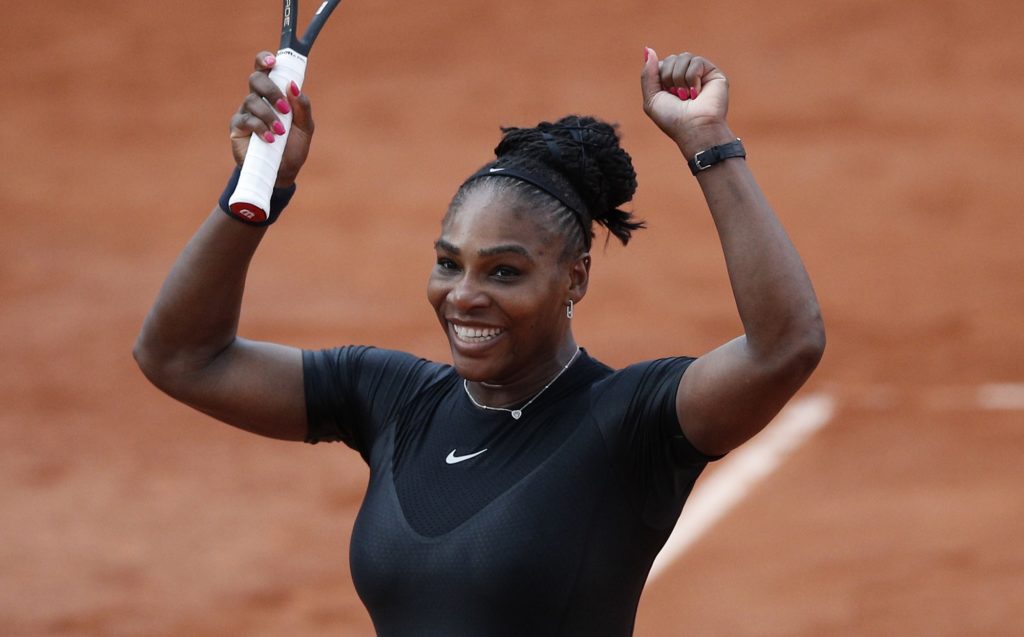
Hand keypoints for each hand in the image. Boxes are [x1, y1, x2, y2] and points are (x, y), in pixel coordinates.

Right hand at [229, 51, 314, 186]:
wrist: (282, 172)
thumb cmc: (293, 148)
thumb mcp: (305, 127)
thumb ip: (302, 106)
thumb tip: (293, 86)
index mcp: (273, 94)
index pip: (265, 69)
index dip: (265, 59)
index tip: (273, 60)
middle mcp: (257, 99)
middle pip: (256, 79)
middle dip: (271, 90)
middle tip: (285, 109)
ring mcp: (245, 112)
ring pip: (252, 100)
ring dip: (269, 115)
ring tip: (280, 132)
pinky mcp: (238, 128)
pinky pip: (246, 120)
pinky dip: (260, 128)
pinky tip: (270, 139)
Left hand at [641, 49, 731, 155]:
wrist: (695, 129)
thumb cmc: (673, 119)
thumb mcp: (652, 99)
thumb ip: (647, 74)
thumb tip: (647, 49)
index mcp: (670, 83)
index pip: (660, 64)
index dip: (660, 78)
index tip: (667, 95)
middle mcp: (685, 77)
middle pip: (671, 59)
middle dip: (669, 78)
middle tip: (678, 97)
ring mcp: (700, 74)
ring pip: (683, 57)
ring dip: (680, 79)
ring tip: (687, 96)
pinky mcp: (713, 73)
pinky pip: (696, 61)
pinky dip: (692, 78)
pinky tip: (698, 92)